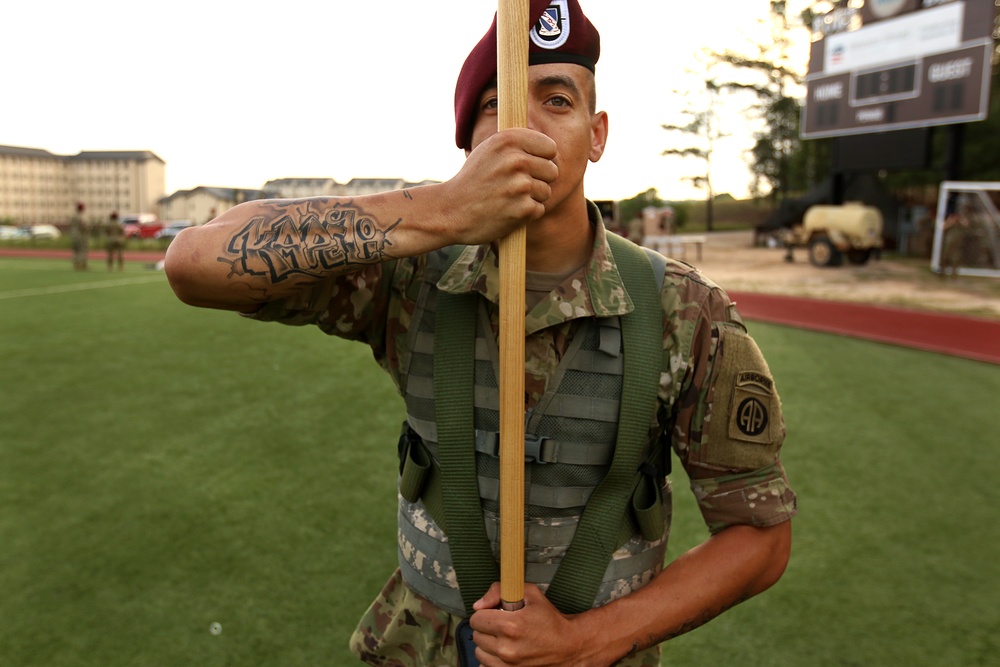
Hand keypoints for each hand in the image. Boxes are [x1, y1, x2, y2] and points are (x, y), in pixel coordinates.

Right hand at [440, 129, 557, 245]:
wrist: (451, 210)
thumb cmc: (473, 180)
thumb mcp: (490, 150)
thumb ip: (518, 144)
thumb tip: (549, 145)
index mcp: (508, 140)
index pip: (550, 148)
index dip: (541, 159)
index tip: (526, 166)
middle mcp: (515, 160)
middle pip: (552, 171)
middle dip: (538, 180)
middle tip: (514, 186)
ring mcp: (520, 186)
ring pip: (547, 191)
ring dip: (531, 198)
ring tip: (508, 198)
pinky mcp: (522, 209)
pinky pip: (539, 209)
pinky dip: (526, 214)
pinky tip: (507, 211)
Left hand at [469, 583, 606, 666]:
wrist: (568, 645)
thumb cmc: (550, 619)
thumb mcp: (530, 594)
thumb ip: (499, 590)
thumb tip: (479, 604)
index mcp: (511, 626)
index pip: (476, 619)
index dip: (484, 613)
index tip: (494, 612)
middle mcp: (507, 648)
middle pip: (476, 635)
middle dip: (486, 627)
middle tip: (500, 624)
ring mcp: (508, 664)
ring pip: (479, 652)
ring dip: (487, 644)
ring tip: (502, 638)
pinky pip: (485, 665)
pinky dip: (491, 659)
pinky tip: (503, 651)